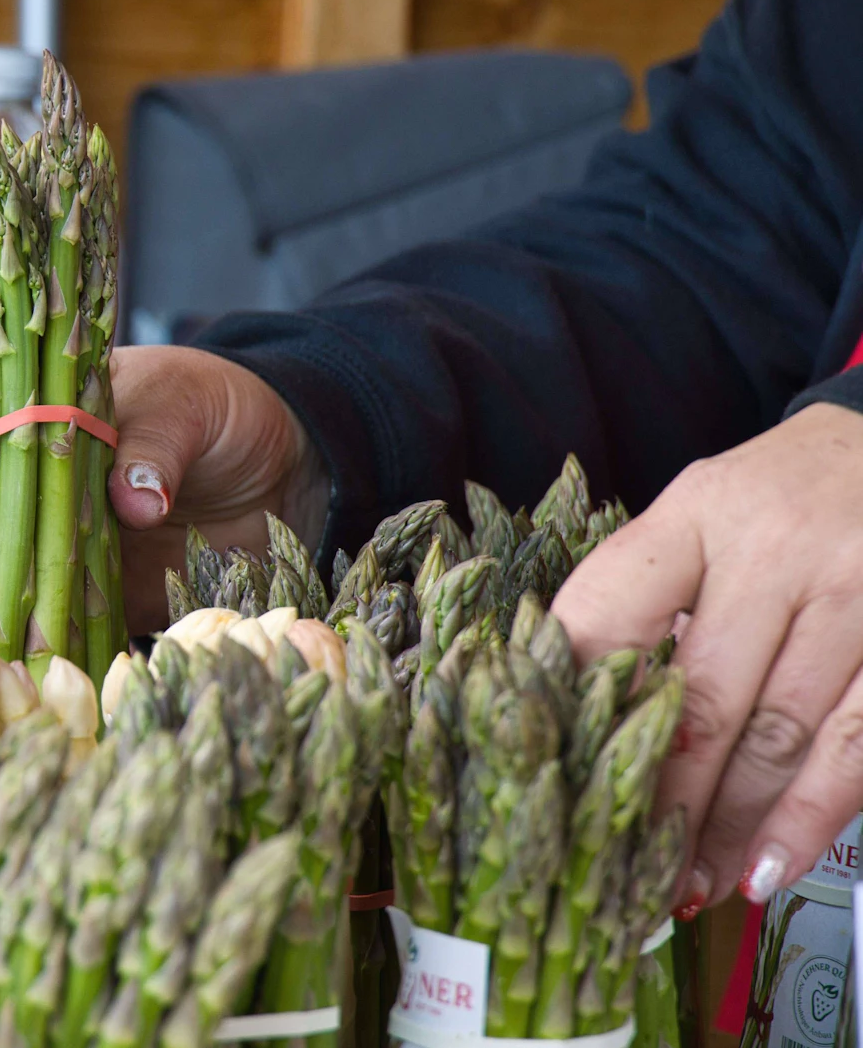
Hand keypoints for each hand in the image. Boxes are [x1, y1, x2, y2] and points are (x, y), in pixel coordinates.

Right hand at [0, 345, 329, 629]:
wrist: (277, 477)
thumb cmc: (216, 415)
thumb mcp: (189, 406)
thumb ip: (156, 442)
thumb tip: (134, 496)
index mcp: (21, 395)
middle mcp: (6, 467)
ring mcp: (29, 537)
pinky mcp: (65, 597)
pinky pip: (21, 624)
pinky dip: (1, 650)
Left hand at [552, 402, 862, 915]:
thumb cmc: (777, 498)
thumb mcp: (701, 512)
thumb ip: (648, 595)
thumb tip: (577, 705)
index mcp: (697, 515)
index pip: (611, 611)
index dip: (575, 698)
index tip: (552, 769)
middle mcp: (778, 551)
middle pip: (702, 699)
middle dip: (659, 798)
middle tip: (620, 865)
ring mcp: (855, 596)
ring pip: (780, 737)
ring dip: (729, 827)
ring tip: (689, 884)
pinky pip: (860, 747)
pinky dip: (811, 817)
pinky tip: (770, 864)